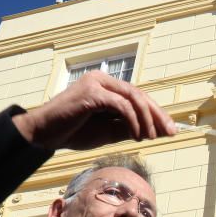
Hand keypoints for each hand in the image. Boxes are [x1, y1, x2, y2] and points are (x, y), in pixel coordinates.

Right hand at [12, 71, 175, 149]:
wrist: (44, 135)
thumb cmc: (73, 132)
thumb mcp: (107, 131)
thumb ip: (128, 128)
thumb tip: (153, 131)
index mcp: (106, 86)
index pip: (138, 97)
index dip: (156, 113)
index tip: (169, 130)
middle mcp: (102, 80)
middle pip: (140, 95)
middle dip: (158, 115)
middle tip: (171, 132)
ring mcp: (96, 83)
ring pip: (134, 98)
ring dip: (147, 119)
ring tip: (152, 137)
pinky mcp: (92, 92)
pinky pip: (121, 105)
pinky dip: (132, 120)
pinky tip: (136, 135)